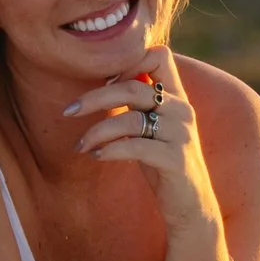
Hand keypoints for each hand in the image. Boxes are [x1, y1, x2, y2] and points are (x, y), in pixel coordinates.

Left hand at [61, 45, 216, 232]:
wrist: (191, 205)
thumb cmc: (163, 163)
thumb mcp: (152, 126)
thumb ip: (138, 103)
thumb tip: (104, 81)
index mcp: (177, 97)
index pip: (159, 55)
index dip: (128, 62)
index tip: (104, 83)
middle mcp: (182, 110)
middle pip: (133, 87)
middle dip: (95, 97)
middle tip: (68, 111)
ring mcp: (181, 134)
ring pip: (130, 118)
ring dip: (97, 131)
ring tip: (81, 145)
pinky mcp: (175, 160)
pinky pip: (136, 146)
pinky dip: (111, 149)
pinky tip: (97, 156)